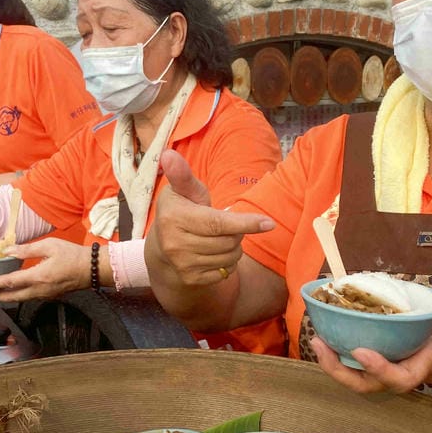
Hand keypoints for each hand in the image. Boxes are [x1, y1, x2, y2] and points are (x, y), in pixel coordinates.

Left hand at [0, 238, 87, 302]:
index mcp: (38, 276)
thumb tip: (8, 251)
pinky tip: (20, 287)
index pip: (10, 282)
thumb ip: (27, 249)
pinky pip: (32, 297)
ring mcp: (46, 294)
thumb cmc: (73, 255)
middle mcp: (41, 289)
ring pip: (22, 298)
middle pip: (13, 296)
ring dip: (9, 295)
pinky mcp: (52, 295)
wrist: (92, 268)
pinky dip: (21, 294)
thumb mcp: (49, 246)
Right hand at [145, 150, 274, 287]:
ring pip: (230, 257)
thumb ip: (182, 175)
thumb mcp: (182, 191)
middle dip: (237, 231)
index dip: (245, 223)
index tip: (269, 223)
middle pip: (228, 241)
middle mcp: (175, 244)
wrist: (162, 247)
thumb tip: (168, 154)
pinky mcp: (191, 279)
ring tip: (221, 236)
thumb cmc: (180, 210)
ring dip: (234, 246)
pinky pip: (225, 271)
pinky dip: (228, 261)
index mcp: (174, 218)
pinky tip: (215, 252)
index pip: (217, 223)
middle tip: (227, 223)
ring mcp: (182, 265)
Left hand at [311, 308, 431, 397]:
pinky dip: (346, 351)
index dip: (379, 369)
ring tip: (318, 339)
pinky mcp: (397, 356)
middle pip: (370, 386)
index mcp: (429, 366)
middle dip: (342, 371)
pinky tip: (333, 332)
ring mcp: (401, 365)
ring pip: (363, 377)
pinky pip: (366, 361)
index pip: (401, 377)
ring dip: (338, 363)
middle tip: (320, 345)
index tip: (361, 350)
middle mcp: (409, 370)